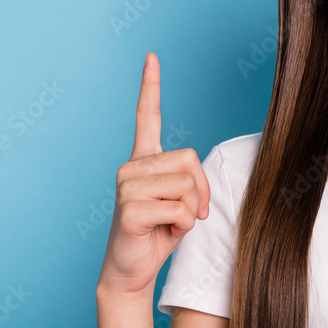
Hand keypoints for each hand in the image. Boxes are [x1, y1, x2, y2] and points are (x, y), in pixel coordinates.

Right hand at [97, 52, 210, 295]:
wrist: (131, 270)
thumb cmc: (158, 234)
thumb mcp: (181, 202)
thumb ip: (189, 181)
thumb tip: (197, 181)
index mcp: (143, 160)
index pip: (146, 115)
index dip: (150, 86)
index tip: (151, 56)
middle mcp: (131, 166)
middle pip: (190, 159)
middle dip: (201, 190)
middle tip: (188, 214)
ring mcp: (126, 186)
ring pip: (186, 186)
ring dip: (191, 211)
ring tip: (169, 224)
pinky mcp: (128, 209)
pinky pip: (179, 210)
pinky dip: (181, 227)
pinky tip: (161, 234)